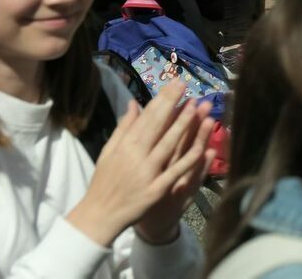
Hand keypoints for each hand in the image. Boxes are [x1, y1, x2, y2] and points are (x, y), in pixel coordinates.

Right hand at [68, 82, 213, 246]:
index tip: (174, 83)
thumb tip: (134, 103)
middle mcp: (136, 156)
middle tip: (186, 85)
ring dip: (183, 125)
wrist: (99, 217)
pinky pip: (176, 172)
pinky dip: (188, 159)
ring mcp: (147, 173)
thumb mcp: (108, 152)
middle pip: (157, 126)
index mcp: (124, 146)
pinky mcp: (157, 190)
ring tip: (197, 106)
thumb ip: (123, 127)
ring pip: (169, 145)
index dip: (162, 99)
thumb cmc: (104, 183)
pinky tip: (202, 145)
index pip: (146, 117)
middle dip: (173, 103)